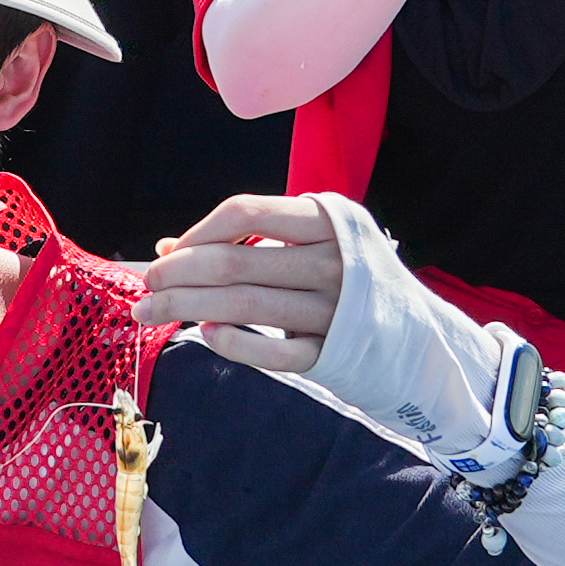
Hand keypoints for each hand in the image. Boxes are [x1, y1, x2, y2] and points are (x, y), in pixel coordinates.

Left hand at [137, 192, 347, 368]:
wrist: (417, 332)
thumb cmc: (349, 274)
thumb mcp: (312, 239)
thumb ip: (248, 239)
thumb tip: (168, 248)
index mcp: (326, 219)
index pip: (245, 212)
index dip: (197, 231)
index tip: (169, 252)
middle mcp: (332, 262)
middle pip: (233, 263)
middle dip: (177, 273)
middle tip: (147, 284)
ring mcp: (333, 310)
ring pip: (242, 306)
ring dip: (186, 307)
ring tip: (151, 311)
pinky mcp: (331, 353)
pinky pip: (270, 353)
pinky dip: (232, 343)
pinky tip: (207, 333)